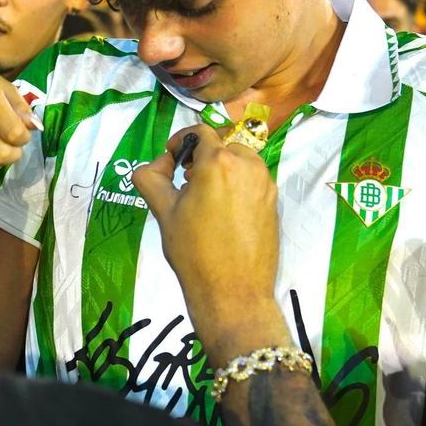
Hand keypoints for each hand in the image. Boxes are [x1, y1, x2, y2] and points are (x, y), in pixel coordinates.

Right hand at [132, 126, 288, 361]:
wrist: (233, 293)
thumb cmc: (194, 253)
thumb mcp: (163, 212)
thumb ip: (151, 178)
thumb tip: (154, 165)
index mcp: (219, 163)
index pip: (200, 132)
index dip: (181, 140)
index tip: (172, 158)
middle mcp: (248, 166)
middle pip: (222, 145)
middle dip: (202, 157)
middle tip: (185, 182)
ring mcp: (265, 184)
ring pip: (240, 161)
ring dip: (221, 170)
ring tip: (204, 198)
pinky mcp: (274, 202)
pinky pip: (252, 180)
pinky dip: (237, 185)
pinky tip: (223, 212)